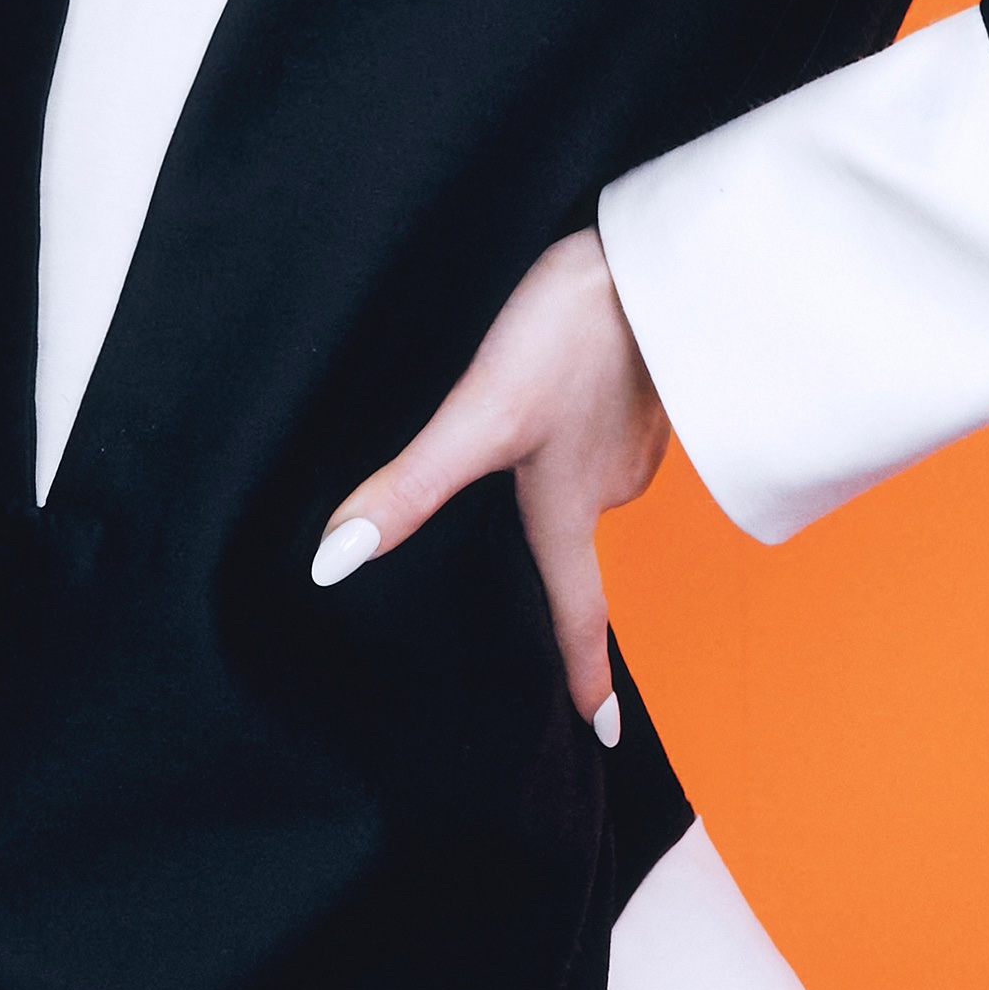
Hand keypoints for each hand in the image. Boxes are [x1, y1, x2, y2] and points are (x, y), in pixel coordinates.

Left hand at [310, 230, 669, 742]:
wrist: (655, 257)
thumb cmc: (572, 336)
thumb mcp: (480, 414)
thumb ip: (412, 486)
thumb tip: (333, 564)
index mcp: (569, 508)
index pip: (578, 613)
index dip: (584, 674)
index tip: (601, 732)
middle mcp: (608, 487)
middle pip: (572, 535)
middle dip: (553, 544)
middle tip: (520, 536)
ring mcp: (633, 436)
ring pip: (584, 471)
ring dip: (559, 465)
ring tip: (529, 434)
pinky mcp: (642, 387)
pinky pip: (600, 424)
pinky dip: (577, 418)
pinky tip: (557, 384)